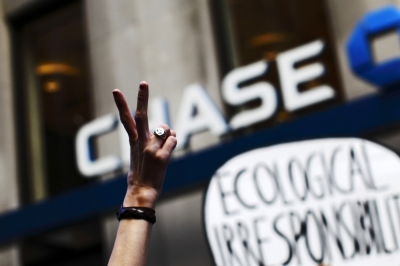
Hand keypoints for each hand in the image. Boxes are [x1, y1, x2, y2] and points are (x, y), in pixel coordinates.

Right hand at [112, 81, 176, 208]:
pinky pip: (173, 140)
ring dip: (169, 136)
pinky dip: (174, 144)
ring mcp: (150, 149)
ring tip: (162, 151)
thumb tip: (169, 130)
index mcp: (134, 141)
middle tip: (143, 82)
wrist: (141, 192)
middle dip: (142, 97)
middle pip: (141, 115)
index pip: (126, 119)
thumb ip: (152, 139)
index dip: (122, 104)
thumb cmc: (142, 173)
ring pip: (166, 129)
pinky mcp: (161, 156)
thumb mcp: (141, 154)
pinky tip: (167, 155)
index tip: (116, 91)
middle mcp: (140, 142)